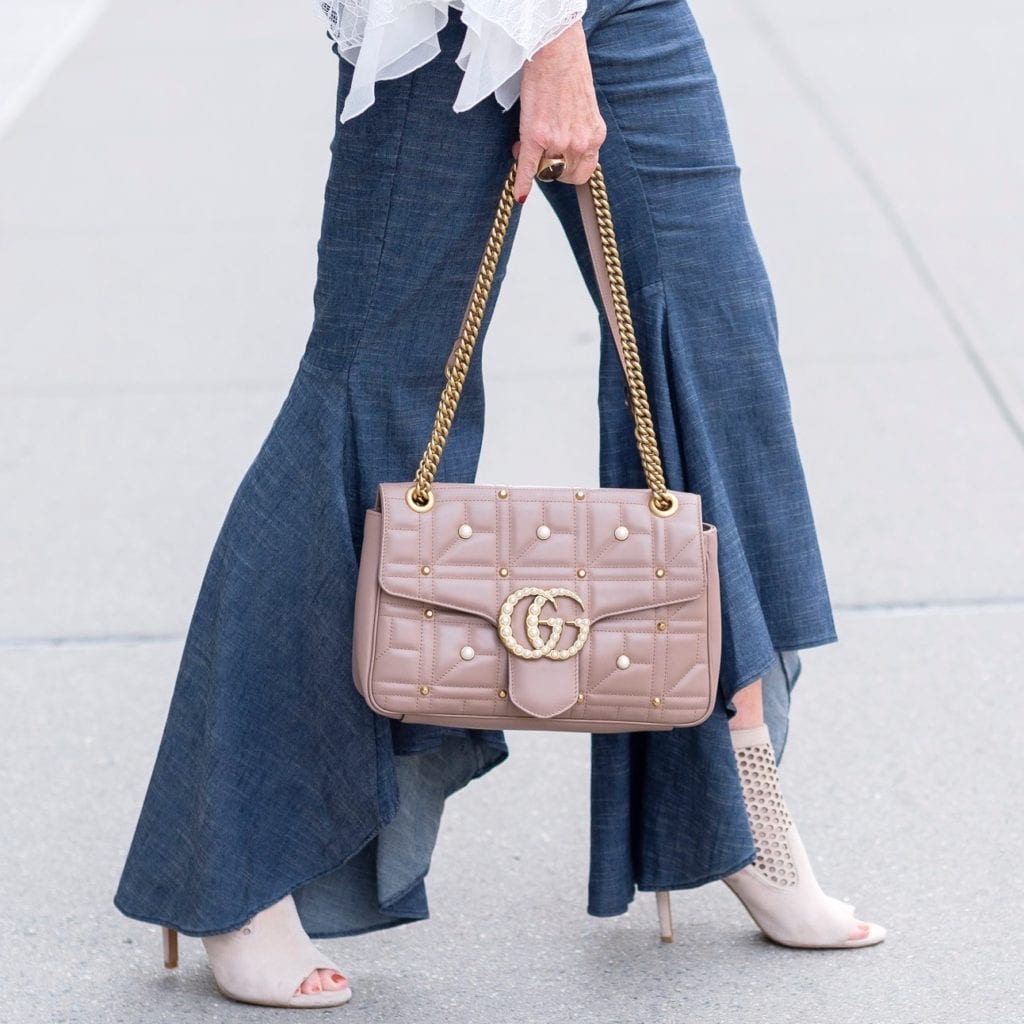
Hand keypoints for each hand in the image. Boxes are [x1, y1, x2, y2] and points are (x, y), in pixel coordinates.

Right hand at [512, 20, 605, 202]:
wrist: (556, 49)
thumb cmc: (568, 70)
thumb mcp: (584, 107)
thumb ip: (578, 130)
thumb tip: (560, 147)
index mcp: (595, 135)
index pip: (584, 172)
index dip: (568, 170)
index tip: (558, 162)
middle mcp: (580, 142)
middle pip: (564, 177)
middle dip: (551, 169)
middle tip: (540, 153)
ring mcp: (559, 141)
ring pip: (545, 172)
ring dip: (535, 164)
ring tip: (526, 143)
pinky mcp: (537, 135)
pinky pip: (528, 168)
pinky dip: (522, 183)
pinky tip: (519, 194)